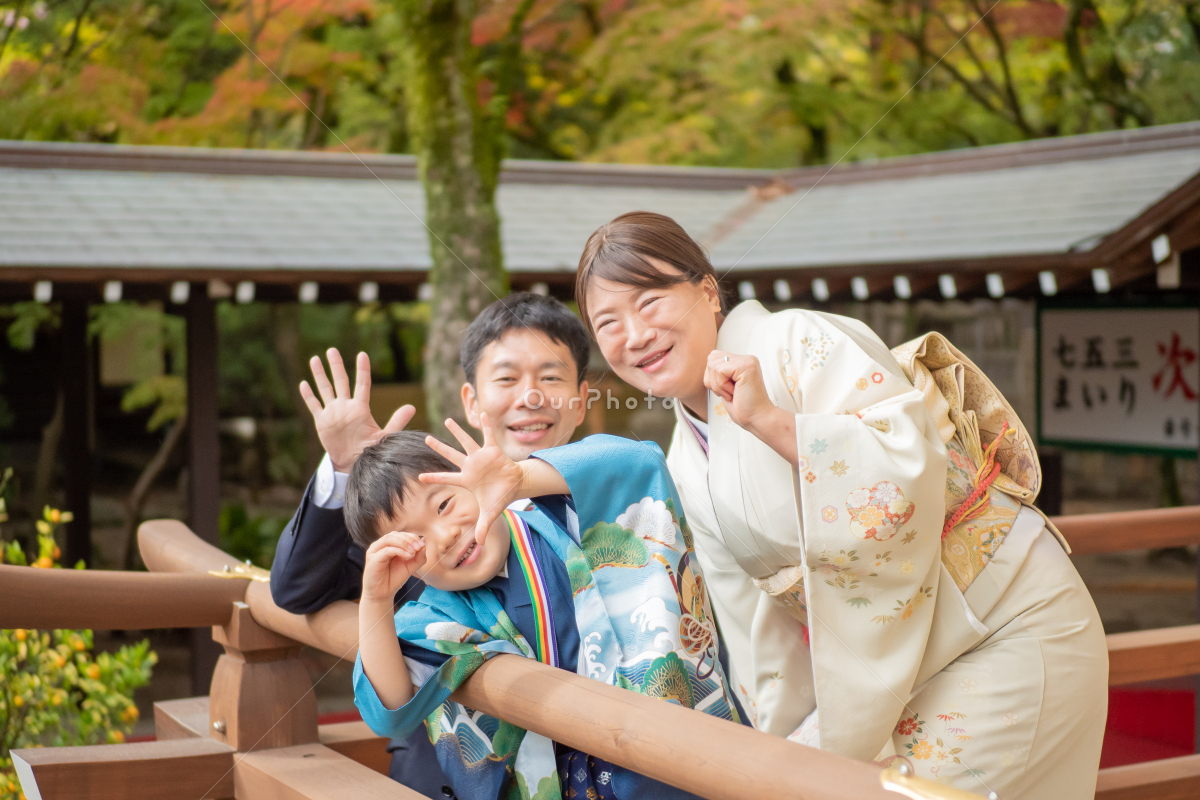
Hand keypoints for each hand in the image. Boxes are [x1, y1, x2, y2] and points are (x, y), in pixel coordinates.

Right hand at [299, 349, 415, 471]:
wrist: (354, 463)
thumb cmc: (371, 450)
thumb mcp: (385, 435)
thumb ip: (397, 421)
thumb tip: (412, 407)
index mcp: (361, 408)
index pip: (362, 384)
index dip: (362, 370)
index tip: (362, 354)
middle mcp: (346, 406)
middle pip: (340, 381)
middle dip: (336, 366)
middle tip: (332, 350)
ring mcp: (333, 412)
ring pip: (325, 389)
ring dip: (319, 375)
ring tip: (314, 359)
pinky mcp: (322, 421)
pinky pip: (314, 405)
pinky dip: (308, 395)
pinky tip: (304, 383)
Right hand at [362, 531, 424, 603]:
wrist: (382, 594)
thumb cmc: (394, 579)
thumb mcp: (410, 567)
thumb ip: (418, 557)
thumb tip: (424, 545)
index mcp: (388, 545)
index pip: (400, 534)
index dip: (412, 537)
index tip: (422, 545)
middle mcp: (379, 546)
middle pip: (395, 534)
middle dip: (409, 539)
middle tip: (419, 546)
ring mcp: (374, 551)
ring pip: (389, 539)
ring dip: (404, 543)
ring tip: (414, 550)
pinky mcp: (372, 559)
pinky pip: (386, 550)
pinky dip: (399, 551)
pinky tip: (408, 556)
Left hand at [419, 414, 523, 543]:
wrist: (516, 484)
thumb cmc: (500, 496)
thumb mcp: (491, 512)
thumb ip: (484, 526)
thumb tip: (481, 544)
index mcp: (467, 479)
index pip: (447, 477)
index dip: (434, 476)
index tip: (419, 476)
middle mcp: (471, 465)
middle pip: (451, 455)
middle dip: (438, 448)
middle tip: (425, 439)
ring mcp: (481, 456)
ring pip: (466, 441)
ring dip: (457, 431)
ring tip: (447, 420)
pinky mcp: (494, 450)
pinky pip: (488, 436)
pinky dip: (486, 425)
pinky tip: (482, 414)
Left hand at [704, 351, 777, 430]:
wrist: (757, 419)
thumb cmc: (743, 408)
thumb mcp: (726, 387)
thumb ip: (719, 373)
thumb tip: (709, 364)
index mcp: (741, 362)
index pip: (713, 358)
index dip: (713, 377)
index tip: (728, 390)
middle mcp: (746, 359)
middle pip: (711, 358)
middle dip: (713, 380)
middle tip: (729, 392)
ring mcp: (747, 361)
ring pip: (713, 364)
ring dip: (718, 385)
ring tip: (733, 393)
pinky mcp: (746, 366)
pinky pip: (719, 370)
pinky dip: (722, 386)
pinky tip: (735, 392)